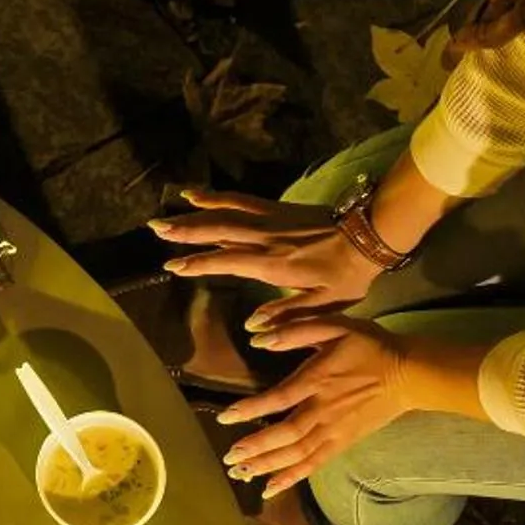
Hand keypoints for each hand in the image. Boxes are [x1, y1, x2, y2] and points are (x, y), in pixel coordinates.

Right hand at [151, 188, 383, 316]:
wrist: (369, 235)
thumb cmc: (348, 275)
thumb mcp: (323, 304)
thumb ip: (287, 315)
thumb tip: (252, 328)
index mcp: (275, 264)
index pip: (229, 262)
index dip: (199, 264)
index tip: (173, 266)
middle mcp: (267, 239)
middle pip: (219, 231)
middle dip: (185, 232)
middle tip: (156, 229)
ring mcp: (271, 220)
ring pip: (226, 213)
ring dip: (194, 213)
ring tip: (168, 212)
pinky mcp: (277, 209)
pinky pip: (242, 200)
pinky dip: (218, 197)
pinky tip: (199, 195)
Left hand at [213, 315, 411, 499]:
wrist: (409, 374)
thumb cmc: (370, 346)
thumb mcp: (336, 325)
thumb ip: (297, 331)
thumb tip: (259, 340)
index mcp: (318, 380)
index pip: (279, 398)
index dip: (251, 409)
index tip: (225, 417)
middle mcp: (323, 410)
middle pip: (285, 435)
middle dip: (255, 448)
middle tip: (229, 458)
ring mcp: (334, 431)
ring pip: (297, 454)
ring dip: (267, 466)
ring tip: (240, 474)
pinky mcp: (343, 443)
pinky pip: (314, 464)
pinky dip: (291, 478)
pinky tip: (270, 489)